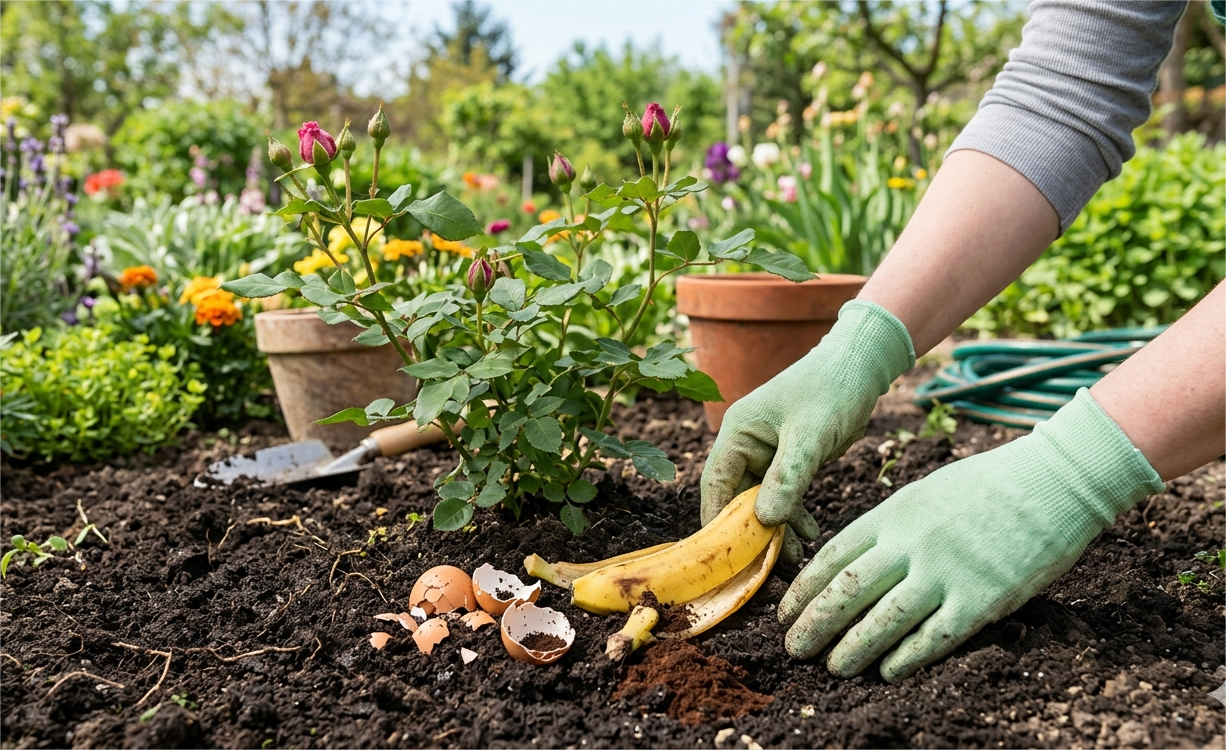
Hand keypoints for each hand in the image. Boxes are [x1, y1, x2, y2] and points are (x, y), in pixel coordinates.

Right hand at [700, 300, 914, 561]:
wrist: (862, 366)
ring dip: (776, 528)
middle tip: (765, 566)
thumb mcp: (811, 435)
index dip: (717, 520)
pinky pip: (783, 495)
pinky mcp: (789, 459)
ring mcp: (766, 452)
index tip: (725, 555)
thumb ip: (788, 477)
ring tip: (794, 558)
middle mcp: (746, 443)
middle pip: (736, 497)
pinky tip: (810, 535)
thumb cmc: (833, 389)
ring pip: (761, 501)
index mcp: (738, 432)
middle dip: (751, 531)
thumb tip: (765, 520)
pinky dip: (794, 516)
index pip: (715, 483)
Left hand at [779, 389, 1163, 680]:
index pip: (832, 557)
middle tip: (793, 648)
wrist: (1055, 480)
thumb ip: (889, 525)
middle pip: (847, 591)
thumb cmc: (988, 484)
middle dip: (814, 624)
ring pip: (883, 620)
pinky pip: (934, 637)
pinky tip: (887, 673)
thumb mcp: (924, 492)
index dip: (803, 589)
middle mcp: (911, 544)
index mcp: (893, 514)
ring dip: (851, 648)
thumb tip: (854, 559)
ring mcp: (946, 572)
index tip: (784, 612)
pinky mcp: (983, 599)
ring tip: (832, 667)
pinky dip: (906, 658)